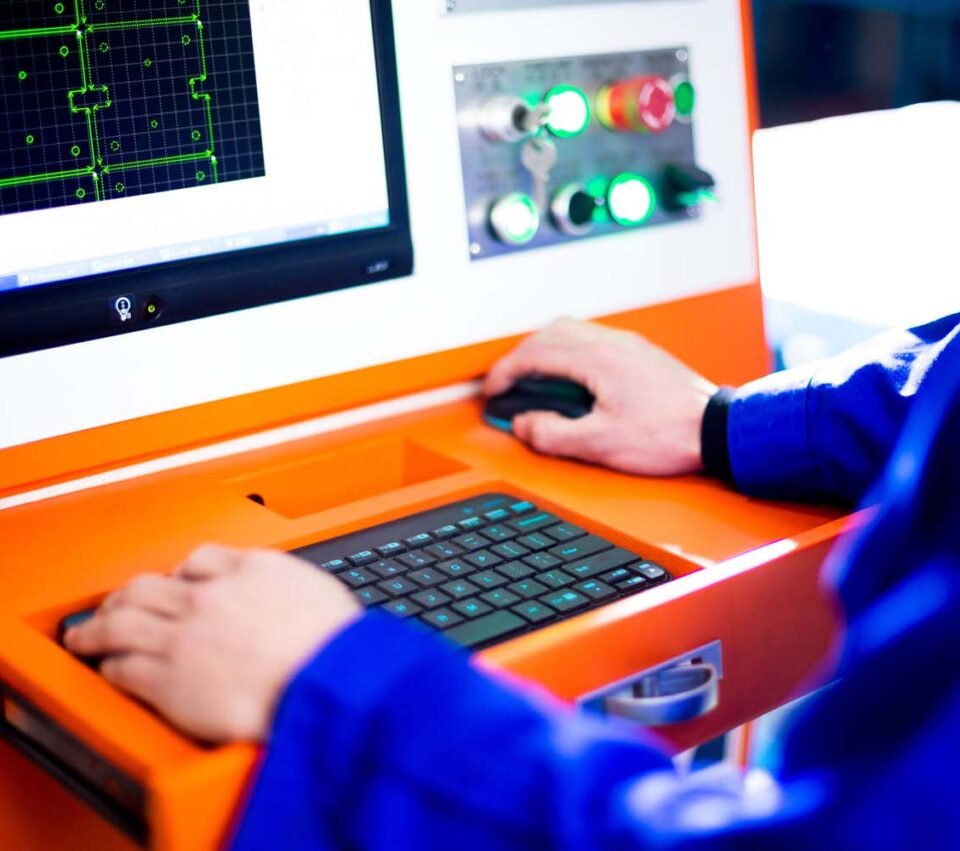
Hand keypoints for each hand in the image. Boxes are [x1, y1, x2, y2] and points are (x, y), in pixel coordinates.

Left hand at [64, 546, 361, 742]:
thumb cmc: (336, 647)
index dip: (180, 573)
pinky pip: (124, 669)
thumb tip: (282, 595)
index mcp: (248, 569)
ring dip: (98, 629)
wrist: (329, 682)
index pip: (199, 560)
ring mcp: (185, 637)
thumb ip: (286, 585)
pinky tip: (110, 671)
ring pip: (122, 623)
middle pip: (148, 586)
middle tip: (115, 604)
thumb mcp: (319, 589)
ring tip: (85, 636)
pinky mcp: (169, 680)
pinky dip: (111, 668)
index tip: (175, 583)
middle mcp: (209, 596)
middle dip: (125, 595)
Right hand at [484, 318, 716, 475]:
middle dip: (520, 356)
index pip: (535, 355)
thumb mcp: (600, 444)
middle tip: (507, 382)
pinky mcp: (640, 355)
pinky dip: (568, 353)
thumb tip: (524, 425)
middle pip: (550, 332)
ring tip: (533, 379)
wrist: (718, 429)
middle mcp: (612, 344)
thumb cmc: (669, 434)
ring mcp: (629, 345)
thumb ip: (553, 434)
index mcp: (597, 359)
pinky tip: (571, 379)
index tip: (492, 391)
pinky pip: (592, 340)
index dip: (505, 373)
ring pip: (572, 330)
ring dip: (544, 350)